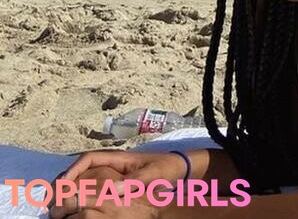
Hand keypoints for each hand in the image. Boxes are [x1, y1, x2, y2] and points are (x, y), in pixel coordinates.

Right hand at [49, 154, 183, 218]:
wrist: (179, 168)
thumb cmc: (166, 168)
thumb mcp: (152, 175)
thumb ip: (133, 181)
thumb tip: (111, 189)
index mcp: (119, 157)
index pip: (89, 158)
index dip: (73, 169)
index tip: (61, 184)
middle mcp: (113, 162)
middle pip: (83, 167)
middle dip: (66, 179)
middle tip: (53, 197)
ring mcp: (114, 171)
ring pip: (86, 176)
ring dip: (72, 186)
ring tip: (59, 202)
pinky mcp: (117, 180)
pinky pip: (94, 183)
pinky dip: (83, 191)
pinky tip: (78, 204)